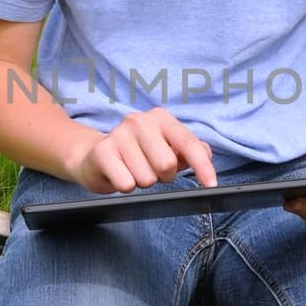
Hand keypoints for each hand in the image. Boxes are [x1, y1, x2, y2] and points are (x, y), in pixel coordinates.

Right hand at [70, 107, 218, 193]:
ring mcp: (118, 134)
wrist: (95, 157)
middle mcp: (139, 121)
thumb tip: (205, 153)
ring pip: (146, 178)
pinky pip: (126, 184)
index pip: (189, 144)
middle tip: (151, 170)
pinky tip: (119, 175)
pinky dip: (125, 186)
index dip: (203, 167)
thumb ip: (190, 150)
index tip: (211, 185)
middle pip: (167, 165)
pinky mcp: (102, 151)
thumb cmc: (137, 154)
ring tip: (132, 171)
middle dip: (162, 176)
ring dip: (142, 182)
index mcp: (160, 118)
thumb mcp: (166, 149)